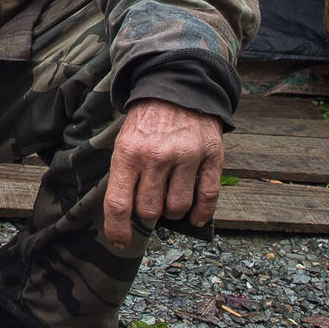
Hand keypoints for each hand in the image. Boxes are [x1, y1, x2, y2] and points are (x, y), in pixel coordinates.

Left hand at [104, 100, 224, 246]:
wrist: (177, 86)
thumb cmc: (146, 121)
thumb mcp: (124, 142)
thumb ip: (126, 176)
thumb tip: (129, 216)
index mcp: (129, 154)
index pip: (119, 204)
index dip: (118, 229)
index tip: (120, 241)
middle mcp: (157, 157)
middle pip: (150, 210)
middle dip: (148, 215)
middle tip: (150, 206)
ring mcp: (186, 157)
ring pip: (178, 208)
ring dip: (173, 213)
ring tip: (171, 202)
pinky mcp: (211, 156)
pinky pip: (207, 197)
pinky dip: (201, 214)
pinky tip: (196, 217)